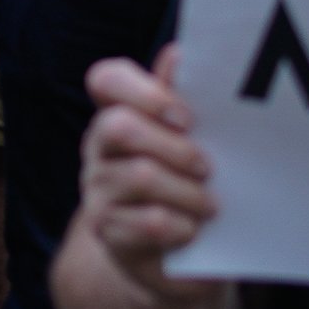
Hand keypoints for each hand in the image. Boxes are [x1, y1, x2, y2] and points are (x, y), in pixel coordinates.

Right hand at [77, 46, 226, 298]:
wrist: (175, 255)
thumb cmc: (185, 185)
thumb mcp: (187, 142)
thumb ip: (180, 99)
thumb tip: (179, 53)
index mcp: (118, 114)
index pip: (105, 80)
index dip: (144, 92)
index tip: (186, 117)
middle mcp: (99, 148)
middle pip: (118, 126)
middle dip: (175, 147)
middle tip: (208, 167)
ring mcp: (97, 189)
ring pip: (140, 176)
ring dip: (189, 194)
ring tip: (212, 206)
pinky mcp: (107, 231)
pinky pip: (146, 223)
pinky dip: (181, 228)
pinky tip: (193, 231)